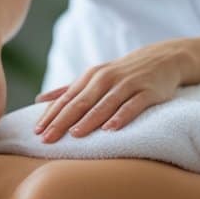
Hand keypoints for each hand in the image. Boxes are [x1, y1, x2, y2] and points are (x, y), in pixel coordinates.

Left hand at [33, 41, 186, 141]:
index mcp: (90, 77)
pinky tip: (111, 129)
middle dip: (62, 121)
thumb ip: (68, 90)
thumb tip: (39, 100)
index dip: (51, 115)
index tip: (37, 132)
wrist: (162, 58)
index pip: (66, 99)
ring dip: (89, 119)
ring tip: (75, 135)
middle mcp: (106, 79)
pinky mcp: (147, 91)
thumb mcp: (94, 77)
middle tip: (47, 139)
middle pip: (80, 102)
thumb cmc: (122, 74)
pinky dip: (121, 116)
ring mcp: (127, 84)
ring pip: (105, 104)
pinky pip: (133, 105)